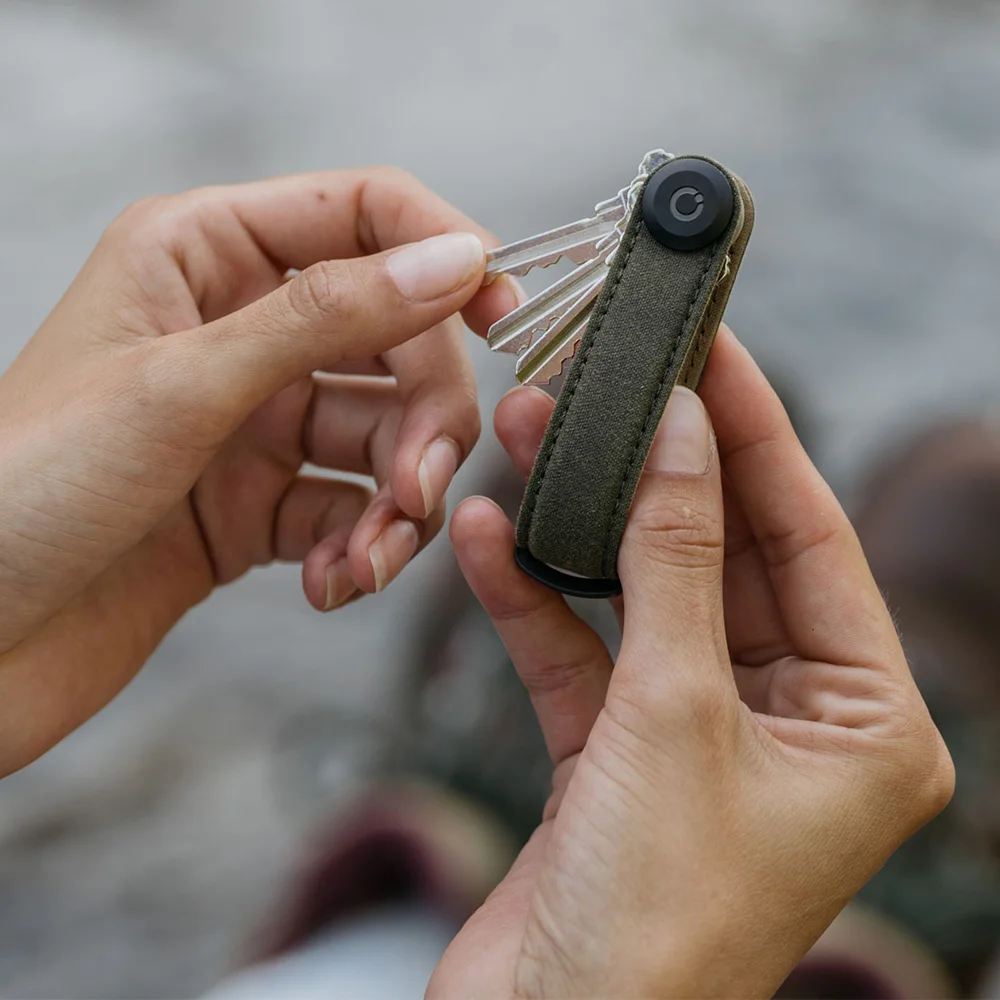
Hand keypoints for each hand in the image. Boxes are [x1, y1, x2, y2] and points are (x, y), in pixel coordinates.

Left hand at [0, 167, 517, 774]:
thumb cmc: (23, 495)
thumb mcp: (183, 387)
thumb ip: (326, 317)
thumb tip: (450, 261)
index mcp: (201, 257)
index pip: (362, 215)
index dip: (443, 253)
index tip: (502, 314)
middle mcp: (236, 332)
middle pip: (395, 341)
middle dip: (424, 419)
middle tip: (418, 486)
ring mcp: (252, 423)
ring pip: (383, 438)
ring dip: (397, 503)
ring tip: (370, 557)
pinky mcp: (258, 505)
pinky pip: (350, 511)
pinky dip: (359, 550)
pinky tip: (334, 584)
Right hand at [430, 326, 953, 997]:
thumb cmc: (649, 926)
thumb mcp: (673, 714)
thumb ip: (678, 563)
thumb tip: (680, 435)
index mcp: (864, 723)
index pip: (811, 537)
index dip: (755, 434)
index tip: (712, 350)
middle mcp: (791, 722)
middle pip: (723, 554)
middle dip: (658, 467)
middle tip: (615, 374)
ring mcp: (700, 734)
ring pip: (643, 594)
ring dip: (582, 521)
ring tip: (530, 430)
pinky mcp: (618, 752)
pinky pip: (580, 651)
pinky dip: (533, 597)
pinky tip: (487, 535)